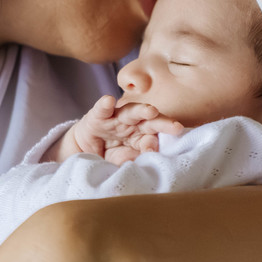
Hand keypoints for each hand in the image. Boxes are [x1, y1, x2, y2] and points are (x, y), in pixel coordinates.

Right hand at [51, 95, 184, 163]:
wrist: (85, 148)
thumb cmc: (108, 153)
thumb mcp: (120, 160)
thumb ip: (131, 159)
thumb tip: (144, 158)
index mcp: (142, 136)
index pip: (153, 139)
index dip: (156, 144)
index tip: (158, 151)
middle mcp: (133, 124)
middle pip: (150, 122)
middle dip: (163, 123)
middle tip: (176, 127)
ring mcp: (116, 118)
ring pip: (131, 112)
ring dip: (141, 110)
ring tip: (151, 111)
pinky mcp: (97, 116)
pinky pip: (102, 109)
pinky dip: (105, 104)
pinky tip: (108, 101)